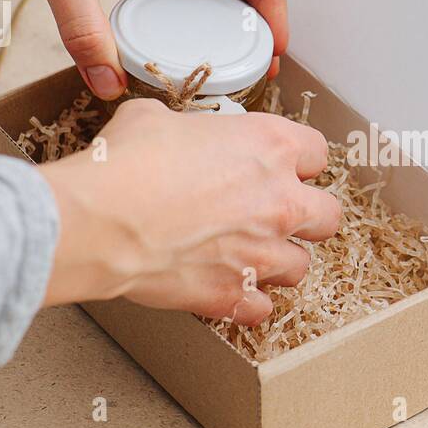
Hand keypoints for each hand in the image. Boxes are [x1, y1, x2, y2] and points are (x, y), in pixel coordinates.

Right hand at [37, 100, 339, 322]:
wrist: (100, 222)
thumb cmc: (125, 165)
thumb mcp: (154, 119)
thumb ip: (185, 129)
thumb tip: (173, 135)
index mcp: (269, 146)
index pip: (317, 153)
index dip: (299, 162)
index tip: (282, 168)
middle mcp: (280, 201)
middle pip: (327, 216)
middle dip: (307, 217)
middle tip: (277, 217)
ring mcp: (263, 253)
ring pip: (300, 267)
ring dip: (278, 262)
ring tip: (249, 257)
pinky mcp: (235, 295)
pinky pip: (261, 308)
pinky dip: (247, 302)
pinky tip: (226, 289)